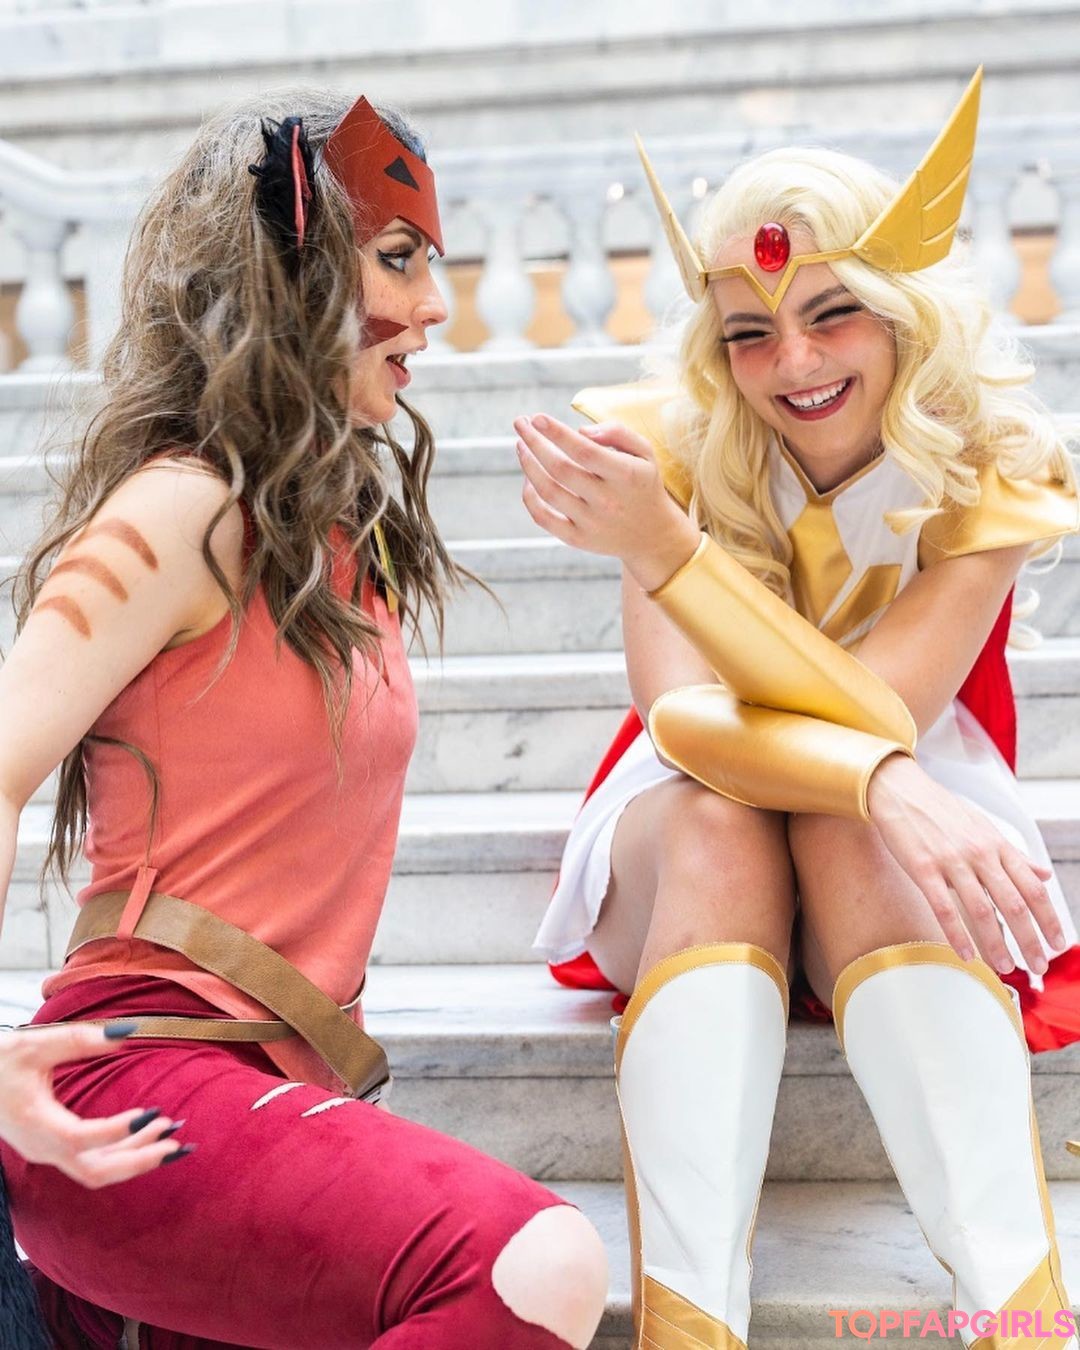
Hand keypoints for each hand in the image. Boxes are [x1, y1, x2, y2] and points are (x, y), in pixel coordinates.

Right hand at [0, 1023, 191, 1186]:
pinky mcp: (53, 1147)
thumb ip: (80, 1039)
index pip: (80, 1139)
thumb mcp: (35, 1043)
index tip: (152, 1112)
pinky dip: (123, 1152)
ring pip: (96, 1170)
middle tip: (177, 1141)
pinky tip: (149, 1134)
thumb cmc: (0, 1061)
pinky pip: (92, 1160)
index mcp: (35, 1124)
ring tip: (172, 1134)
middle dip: (138, 1159)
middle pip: (94, 1171)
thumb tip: (127, 1032)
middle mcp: (42, 1147)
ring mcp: (47, 1152)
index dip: (117, 1130)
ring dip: (136, 1156)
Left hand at [513, 414, 700, 589]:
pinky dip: (529, 497)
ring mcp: (590, 523)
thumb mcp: (644, 453)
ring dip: (528, 465)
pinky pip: (543, 518)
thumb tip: (580, 432)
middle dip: (534, 442)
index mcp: (625, 476)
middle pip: (560, 468)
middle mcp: (607, 501)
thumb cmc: (641, 483)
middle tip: (521, 423)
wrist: (652, 534)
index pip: (584, 451)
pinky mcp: (577, 539)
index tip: (537, 417)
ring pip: (548, 491)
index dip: (557, 433)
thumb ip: (617, 432)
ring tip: (521, 445)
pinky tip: (527, 478)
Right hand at [866, 754, 1064, 974]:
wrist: (900, 790)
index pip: (1033, 887)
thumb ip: (1014, 854)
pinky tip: (965, 954)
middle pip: (1014, 904)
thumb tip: (1043, 874)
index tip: (1056, 943)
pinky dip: (957, 935)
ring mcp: (952, 861)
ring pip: (982, 910)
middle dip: (1030, 940)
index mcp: (996, 845)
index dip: (1049, 918)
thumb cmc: (939, 809)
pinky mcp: (923, 868)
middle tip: (1038, 965)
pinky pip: (944, 907)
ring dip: (996, 945)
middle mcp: (980, 854)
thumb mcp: (983, 826)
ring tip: (1004, 968)